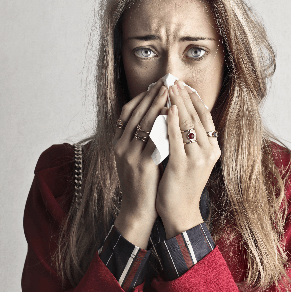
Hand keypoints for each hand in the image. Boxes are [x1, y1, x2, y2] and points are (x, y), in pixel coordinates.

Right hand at [112, 79, 167, 226]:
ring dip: (156, 105)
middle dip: (150, 96)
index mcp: (118, 144)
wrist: (138, 210)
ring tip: (168, 91)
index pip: (127, 113)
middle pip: (135, 114)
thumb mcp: (135, 158)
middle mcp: (120, 147)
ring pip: (143, 124)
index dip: (140, 98)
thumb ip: (141, 140)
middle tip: (163, 81)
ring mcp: (129, 156)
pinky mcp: (142, 165)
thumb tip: (155, 118)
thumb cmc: (141, 183)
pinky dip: (162, 126)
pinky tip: (172, 116)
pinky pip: (153, 140)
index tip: (153, 85)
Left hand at [156, 80, 220, 238]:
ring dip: (178, 103)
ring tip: (169, 88)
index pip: (205, 117)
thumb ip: (190, 140)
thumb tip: (180, 116)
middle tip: (174, 80)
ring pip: (188, 124)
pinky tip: (166, 110)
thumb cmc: (183, 184)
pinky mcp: (183, 165)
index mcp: (213, 148)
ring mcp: (198, 158)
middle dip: (184, 96)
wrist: (181, 212)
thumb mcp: (192, 159)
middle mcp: (209, 151)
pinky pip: (177, 138)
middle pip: (197, 116)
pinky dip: (172, 122)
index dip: (194, 99)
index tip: (184, 85)